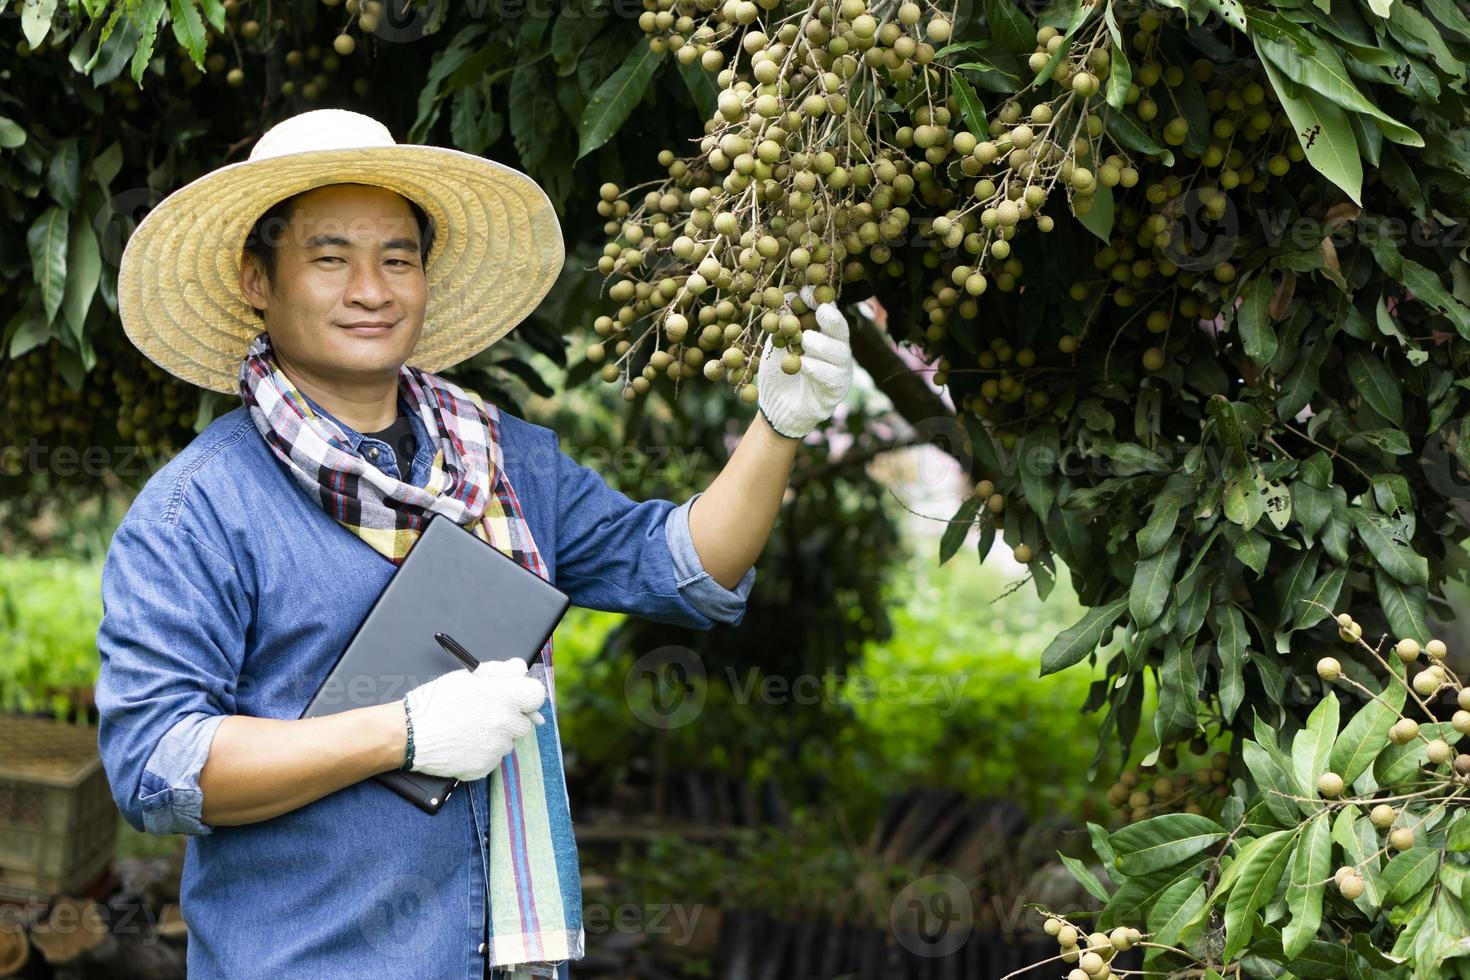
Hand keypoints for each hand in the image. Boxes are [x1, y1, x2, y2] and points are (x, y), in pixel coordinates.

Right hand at [401, 658, 546, 780]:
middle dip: (511, 718)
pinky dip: (483, 752)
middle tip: (487, 714)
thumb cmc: (434, 702)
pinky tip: (464, 743)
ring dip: (497, 736)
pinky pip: (494, 759)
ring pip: (509, 742)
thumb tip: (520, 668)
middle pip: (525, 722)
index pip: (536, 695)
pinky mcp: (485, 767)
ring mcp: (496, 748)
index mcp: (503, 696)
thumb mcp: (466, 677)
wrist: (409, 734)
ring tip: (469, 729)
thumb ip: (500, 671)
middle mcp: (505, 723)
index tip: (516, 698)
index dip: (526, 696)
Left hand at [756, 285, 853, 439]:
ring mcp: (841, 369)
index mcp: (824, 332)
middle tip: (820, 310)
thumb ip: (783, 322)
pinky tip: (801, 365)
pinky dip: (814, 368)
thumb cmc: (779, 371)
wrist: (777, 407)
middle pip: (840, 327)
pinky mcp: (837, 389)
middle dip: (830, 317)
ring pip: (838, 350)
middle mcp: (837, 347)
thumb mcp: (777, 342)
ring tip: (803, 342)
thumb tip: (786, 294)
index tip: (805, 292)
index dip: (818, 299)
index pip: (827, 310)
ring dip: (818, 343)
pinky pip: (829, 375)